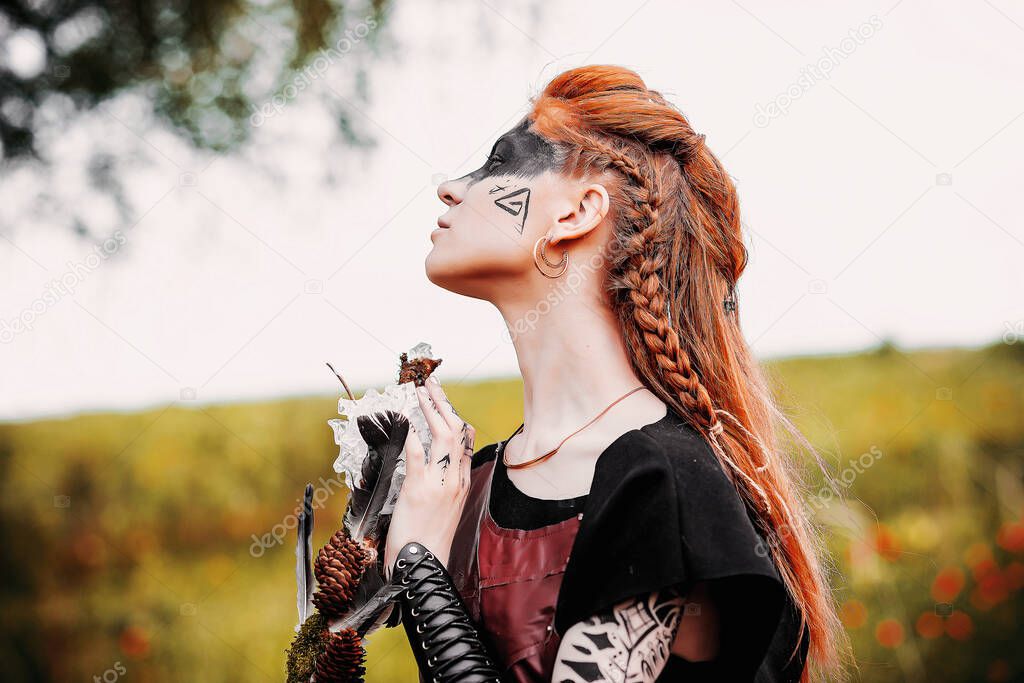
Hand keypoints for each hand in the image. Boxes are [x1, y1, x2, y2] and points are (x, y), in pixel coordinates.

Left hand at [383, 377, 475, 577]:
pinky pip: (417, 453)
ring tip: (419, 391)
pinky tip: (404, 417)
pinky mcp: (418, 488)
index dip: (455, 416)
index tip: (444, 401)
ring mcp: (439, 483)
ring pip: (441, 436)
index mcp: (461, 484)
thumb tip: (437, 467)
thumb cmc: (429, 543)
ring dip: (429, 409)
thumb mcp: (445, 511)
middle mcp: (454, 480)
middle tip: (431, 383)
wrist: (424, 565)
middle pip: (455, 431)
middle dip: (443, 403)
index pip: (465, 441)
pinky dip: (411, 432)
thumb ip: (445, 486)